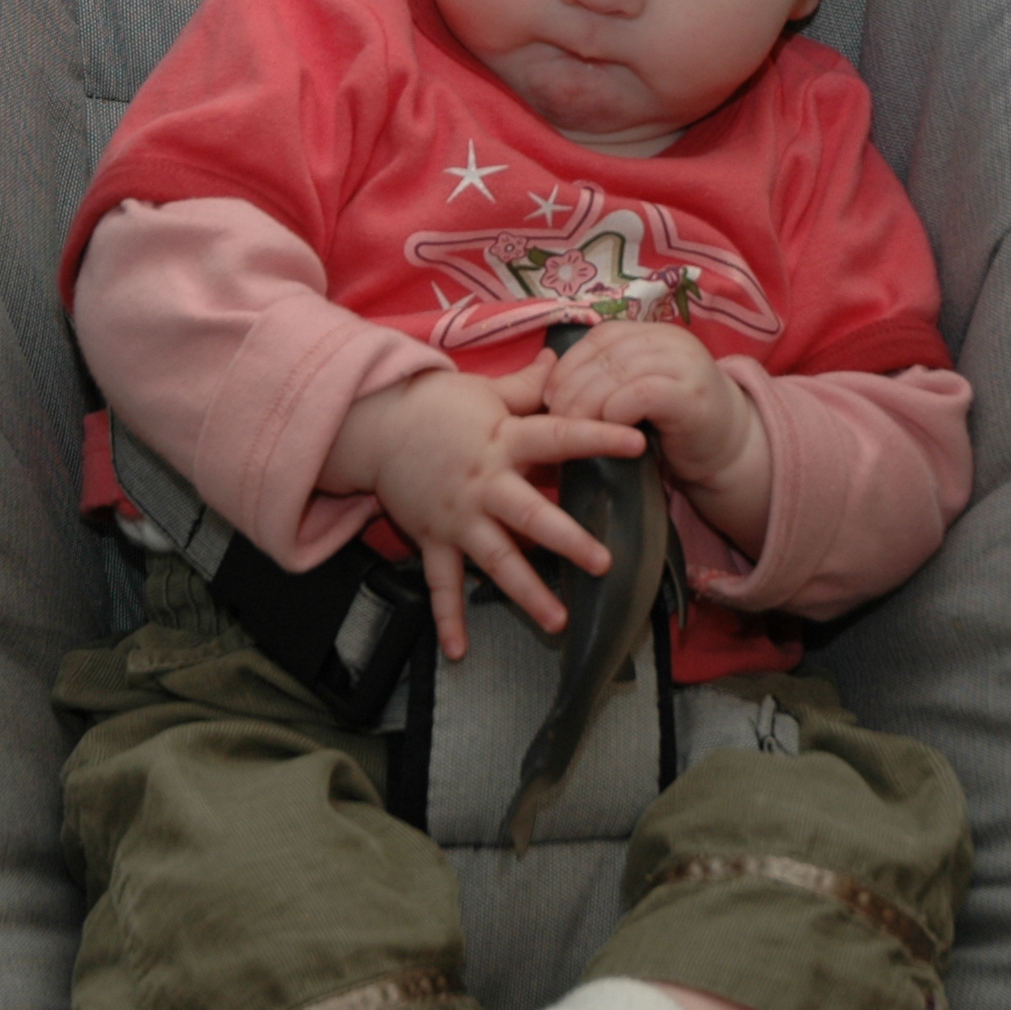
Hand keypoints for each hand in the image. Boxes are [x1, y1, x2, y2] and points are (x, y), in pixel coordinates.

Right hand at [323, 357, 643, 658]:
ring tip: (558, 621)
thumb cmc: (436, 405)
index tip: (637, 445)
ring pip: (496, 560)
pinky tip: (458, 653)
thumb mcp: (486, 391)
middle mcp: (484, 485)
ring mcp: (457, 518)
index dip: (598, 439)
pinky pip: (441, 585)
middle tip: (604, 564)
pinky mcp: (432, 539)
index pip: (559, 437)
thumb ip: (529, 384)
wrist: (373, 425)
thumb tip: (563, 356)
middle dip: (567, 541)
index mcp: (504, 442)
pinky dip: (448, 619)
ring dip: (527, 592)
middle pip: (531, 516)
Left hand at [544, 321, 770, 553]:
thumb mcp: (634, 395)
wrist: (730, 455)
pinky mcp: (693, 394)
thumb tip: (544, 380)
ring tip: (573, 429)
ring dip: (587, 403)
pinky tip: (607, 432)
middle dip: (572, 387)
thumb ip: (603, 381)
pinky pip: (640, 394)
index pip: (601, 337)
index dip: (569, 364)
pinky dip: (615, 412)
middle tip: (554, 419)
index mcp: (654, 334)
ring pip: (618, 373)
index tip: (548, 397)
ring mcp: (685, 364)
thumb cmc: (673, 430)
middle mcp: (671, 341)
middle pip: (606, 355)